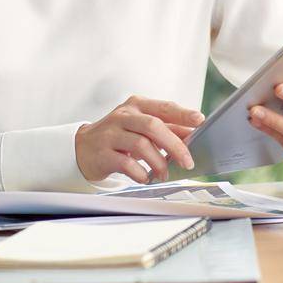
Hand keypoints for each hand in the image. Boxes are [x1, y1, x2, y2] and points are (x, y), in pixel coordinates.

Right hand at [75, 95, 203, 183]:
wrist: (82, 148)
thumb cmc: (118, 136)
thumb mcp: (140, 127)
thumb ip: (165, 129)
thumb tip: (192, 135)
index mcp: (136, 105)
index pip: (163, 107)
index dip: (182, 113)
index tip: (200, 120)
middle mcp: (123, 116)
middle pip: (153, 126)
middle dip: (174, 145)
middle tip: (187, 161)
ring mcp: (111, 134)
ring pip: (141, 144)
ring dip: (158, 163)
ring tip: (164, 174)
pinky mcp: (103, 153)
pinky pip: (126, 164)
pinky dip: (141, 173)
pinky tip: (145, 177)